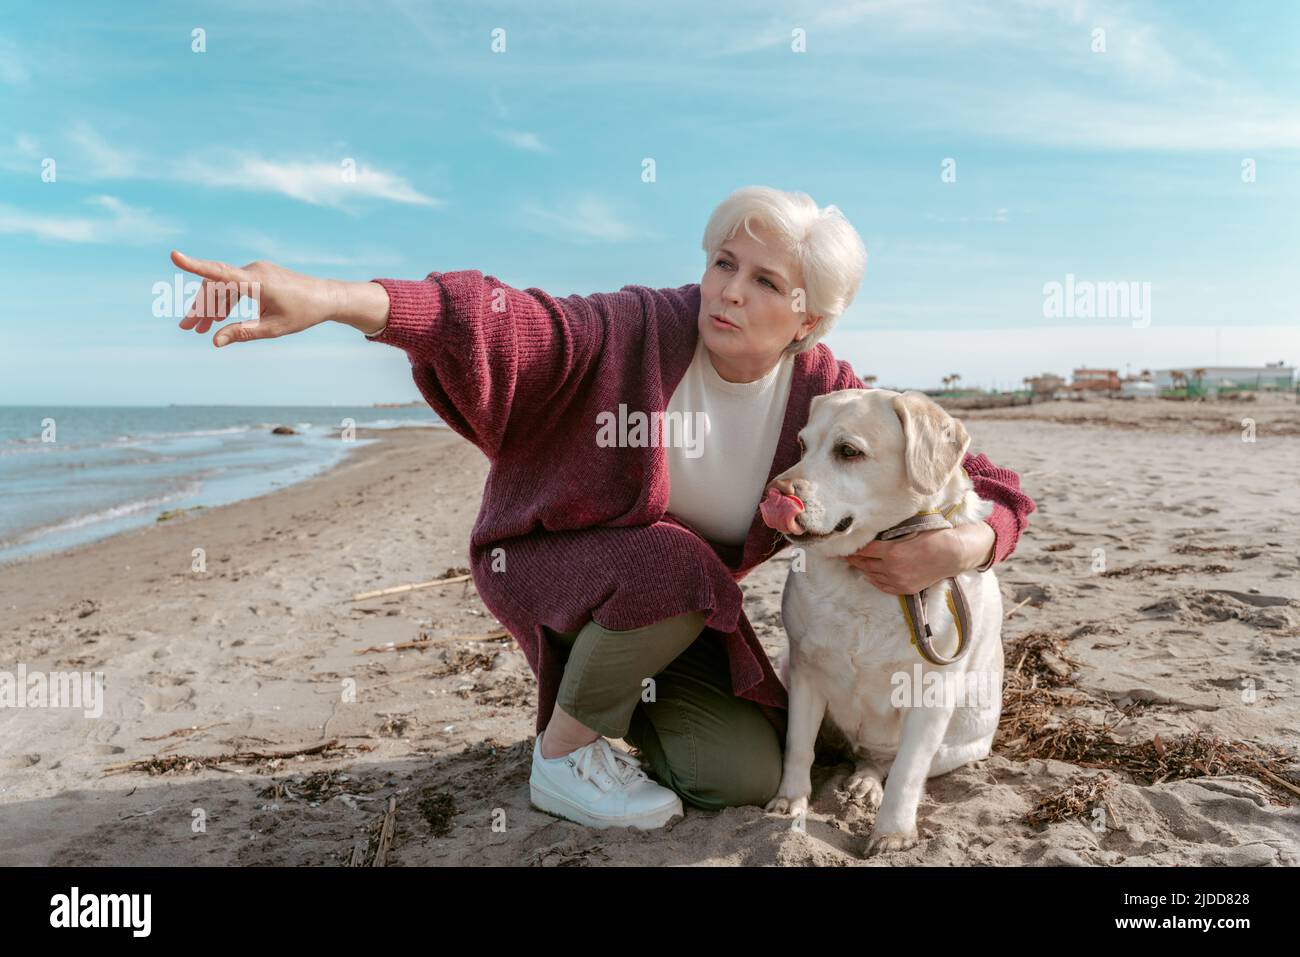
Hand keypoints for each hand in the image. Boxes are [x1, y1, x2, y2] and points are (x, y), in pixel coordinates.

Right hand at [172, 250, 344, 346]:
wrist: (326, 297)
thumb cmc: (304, 313)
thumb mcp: (274, 328)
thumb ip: (243, 333)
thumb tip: (215, 341)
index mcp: (258, 282)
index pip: (220, 273)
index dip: (195, 265)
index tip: (174, 256)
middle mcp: (254, 271)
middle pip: (217, 286)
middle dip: (200, 307)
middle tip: (187, 328)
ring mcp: (256, 271)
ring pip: (224, 287)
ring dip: (211, 306)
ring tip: (199, 328)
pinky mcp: (259, 275)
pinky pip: (235, 286)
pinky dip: (225, 301)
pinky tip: (217, 319)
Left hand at [842, 527, 966, 594]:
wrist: (952, 554)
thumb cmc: (932, 537)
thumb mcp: (907, 531)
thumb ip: (889, 535)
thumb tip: (871, 534)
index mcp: (891, 551)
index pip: (864, 550)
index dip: (853, 548)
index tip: (844, 545)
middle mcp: (892, 568)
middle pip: (865, 564)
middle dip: (854, 559)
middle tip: (845, 555)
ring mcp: (898, 580)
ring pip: (872, 575)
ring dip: (863, 569)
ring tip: (855, 563)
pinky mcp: (905, 589)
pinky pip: (883, 586)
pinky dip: (874, 580)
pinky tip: (869, 575)